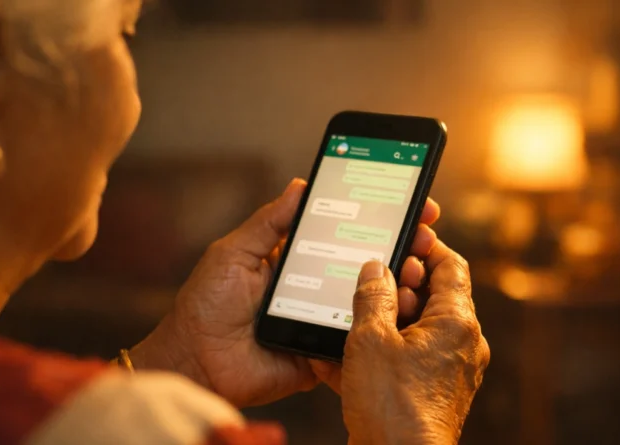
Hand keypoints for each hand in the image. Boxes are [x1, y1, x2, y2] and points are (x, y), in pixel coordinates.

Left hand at [130, 179, 442, 407]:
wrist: (195, 361)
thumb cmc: (206, 305)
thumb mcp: (233, 252)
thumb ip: (268, 222)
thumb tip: (301, 185)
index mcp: (298, 257)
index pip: (346, 231)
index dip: (378, 217)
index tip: (409, 203)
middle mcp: (318, 284)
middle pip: (368, 262)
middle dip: (402, 246)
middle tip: (423, 234)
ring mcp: (325, 316)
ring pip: (372, 299)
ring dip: (400, 282)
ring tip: (413, 269)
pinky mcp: (326, 349)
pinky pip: (361, 336)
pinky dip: (384, 324)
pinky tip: (402, 308)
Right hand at [311, 245, 489, 443]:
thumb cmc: (392, 406)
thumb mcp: (371, 339)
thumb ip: (373, 296)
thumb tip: (377, 269)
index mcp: (456, 322)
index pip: (451, 265)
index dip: (425, 246)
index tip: (400, 239)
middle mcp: (462, 344)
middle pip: (434, 296)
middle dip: (397, 287)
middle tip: (367, 284)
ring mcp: (449, 371)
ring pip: (417, 329)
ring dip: (384, 321)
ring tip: (349, 321)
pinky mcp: (433, 394)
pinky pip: (408, 360)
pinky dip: (382, 353)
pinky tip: (345, 358)